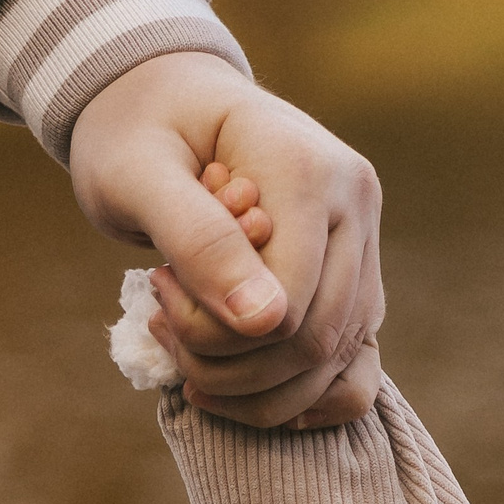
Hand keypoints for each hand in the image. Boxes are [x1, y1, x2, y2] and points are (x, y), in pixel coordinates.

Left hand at [69, 51, 383, 428]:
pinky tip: (243, 392)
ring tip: (186, 351)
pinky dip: (301, 400)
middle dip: (231, 365)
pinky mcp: (360, 282)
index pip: (288, 299)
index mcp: (311, 169)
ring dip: (255, 388)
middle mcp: (356, 205)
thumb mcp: (137, 174)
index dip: (217, 330)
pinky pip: (354, 372)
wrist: (165, 103)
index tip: (155, 298)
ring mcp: (366, 246)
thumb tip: (263, 322)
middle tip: (163, 328)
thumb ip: (197, 238)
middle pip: (317, 338)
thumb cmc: (138, 132)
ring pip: (335, 362)